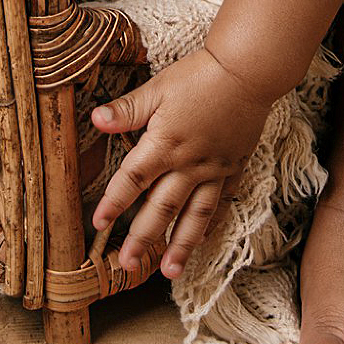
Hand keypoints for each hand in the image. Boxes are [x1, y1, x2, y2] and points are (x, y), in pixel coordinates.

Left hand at [89, 45, 276, 278]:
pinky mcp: (234, 167)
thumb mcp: (158, 88)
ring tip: (170, 271)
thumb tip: (96, 120)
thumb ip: (128, 110)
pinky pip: (221, 202)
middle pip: (161, 208)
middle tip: (127, 266)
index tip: (99, 224)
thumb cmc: (200, 75)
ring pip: (194, 215)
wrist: (247, 71)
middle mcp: (188, 165)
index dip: (114, 203)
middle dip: (142, 239)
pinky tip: (203, 239)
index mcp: (165, 145)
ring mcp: (214, 170)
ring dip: (181, 245)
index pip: (132, 180)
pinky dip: (211, 224)